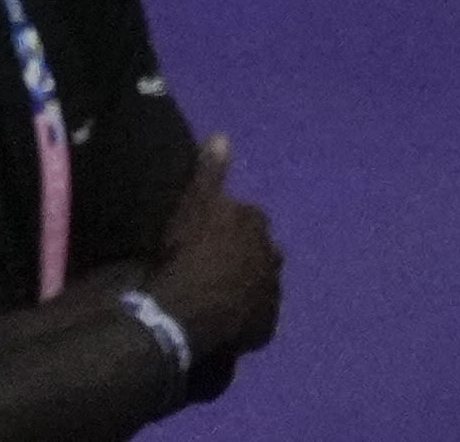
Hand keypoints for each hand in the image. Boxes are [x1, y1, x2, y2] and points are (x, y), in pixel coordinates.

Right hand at [150, 136, 283, 360]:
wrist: (187, 308)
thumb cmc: (188, 249)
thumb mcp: (193, 201)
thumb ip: (210, 169)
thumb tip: (223, 135)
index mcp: (256, 223)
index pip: (249, 215)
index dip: (229, 222)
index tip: (209, 229)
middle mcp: (273, 256)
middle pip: (262, 249)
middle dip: (246, 251)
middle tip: (216, 259)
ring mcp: (272, 293)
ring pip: (262, 282)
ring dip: (247, 281)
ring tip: (220, 287)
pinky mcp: (266, 325)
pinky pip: (257, 314)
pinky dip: (245, 311)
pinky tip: (225, 313)